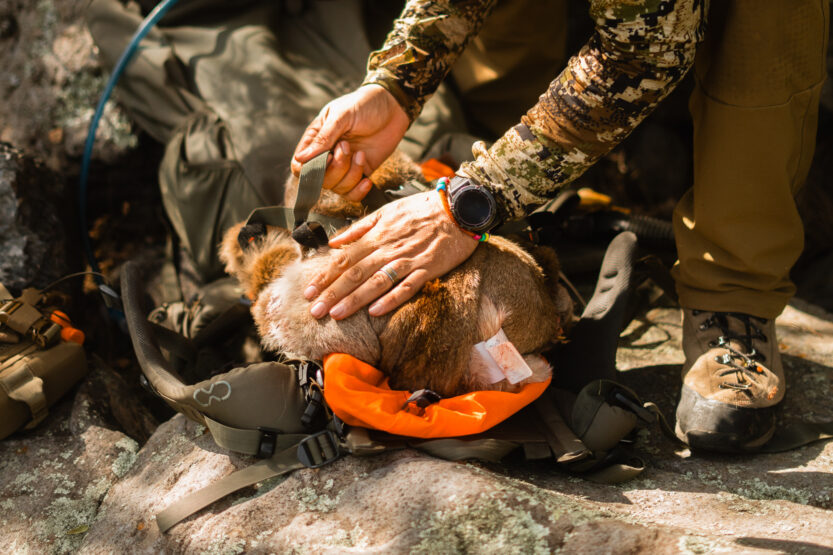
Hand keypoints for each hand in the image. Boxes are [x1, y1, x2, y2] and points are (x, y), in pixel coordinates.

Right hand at [291, 85, 409, 201]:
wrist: (393, 107)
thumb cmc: (364, 105)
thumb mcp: (342, 116)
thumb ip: (323, 138)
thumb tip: (301, 159)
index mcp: (315, 139)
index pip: (299, 166)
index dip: (311, 169)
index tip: (329, 155)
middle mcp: (327, 155)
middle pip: (320, 180)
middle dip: (337, 168)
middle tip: (348, 146)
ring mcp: (344, 166)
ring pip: (337, 188)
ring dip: (351, 174)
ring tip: (361, 154)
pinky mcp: (360, 173)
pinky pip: (352, 194)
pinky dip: (359, 191)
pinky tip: (368, 179)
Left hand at [304, 191, 477, 319]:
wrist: (458, 208)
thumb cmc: (421, 209)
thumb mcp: (385, 212)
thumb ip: (359, 228)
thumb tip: (334, 242)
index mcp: (377, 235)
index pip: (344, 259)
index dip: (325, 276)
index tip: (308, 292)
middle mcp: (388, 249)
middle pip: (355, 274)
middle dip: (332, 293)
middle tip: (315, 311)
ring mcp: (408, 260)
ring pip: (376, 282)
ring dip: (355, 299)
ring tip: (337, 314)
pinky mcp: (428, 269)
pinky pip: (407, 286)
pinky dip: (391, 299)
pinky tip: (375, 311)